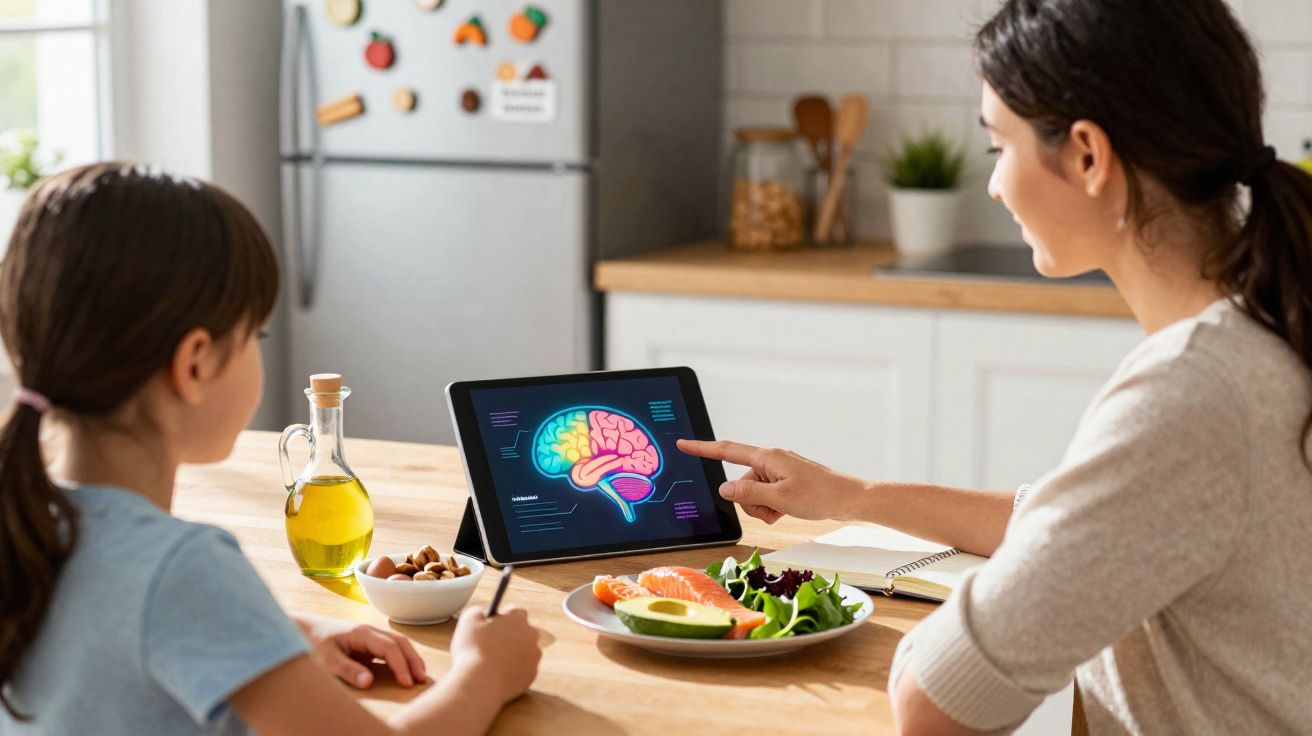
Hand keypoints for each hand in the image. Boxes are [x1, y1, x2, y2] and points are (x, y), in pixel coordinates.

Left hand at [294, 614, 427, 688]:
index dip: (401, 665)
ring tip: (419, 675)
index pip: (390, 647)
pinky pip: (390, 647)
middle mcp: (370, 631)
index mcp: (362, 633)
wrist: (303, 629)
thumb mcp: (326, 660)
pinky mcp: (367, 643)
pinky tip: (405, 669)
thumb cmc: (313, 643)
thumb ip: (347, 670)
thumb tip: (369, 682)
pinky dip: (401, 657)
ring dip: (410, 658)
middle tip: (422, 680)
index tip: (407, 683)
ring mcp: (369, 636)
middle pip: (400, 642)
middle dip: (413, 660)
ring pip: (398, 643)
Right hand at [448, 605, 541, 705]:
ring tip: (492, 662)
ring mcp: (534, 656)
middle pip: (521, 631)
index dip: (500, 619)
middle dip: (509, 636)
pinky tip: (497, 674)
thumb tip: (482, 614)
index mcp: (518, 617)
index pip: (513, 611)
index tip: (490, 626)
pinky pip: (523, 670)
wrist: (481, 684)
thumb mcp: (468, 620)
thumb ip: (478, 611)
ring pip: (523, 651)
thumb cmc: (473, 650)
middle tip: (490, 645)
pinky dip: (513, 671)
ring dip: (512, 654)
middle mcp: (531, 634)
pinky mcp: (532, 675)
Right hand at [677, 438, 866, 523]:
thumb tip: (724, 488)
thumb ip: (748, 493)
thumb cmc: (820, 495)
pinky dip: (772, 507)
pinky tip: (787, 511)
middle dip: (750, 502)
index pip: (727, 450)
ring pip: (753, 493)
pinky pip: (767, 496)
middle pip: (741, 482)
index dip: (702, 448)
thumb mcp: (779, 499)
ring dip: (763, 507)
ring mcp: (779, 471)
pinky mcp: (786, 481)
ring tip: (783, 511)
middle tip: (774, 510)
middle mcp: (771, 460)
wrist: (851, 499)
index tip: (683, 443)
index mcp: (767, 457)